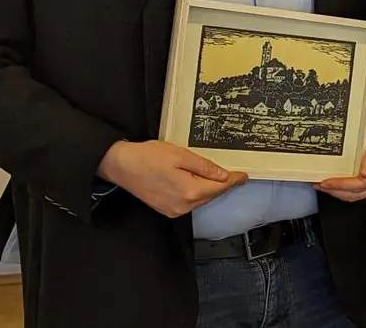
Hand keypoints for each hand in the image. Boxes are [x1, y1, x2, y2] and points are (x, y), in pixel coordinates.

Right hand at [96, 140, 247, 217]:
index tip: (244, 176)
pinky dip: (197, 193)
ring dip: (210, 189)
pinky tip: (200, 184)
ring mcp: (174, 210)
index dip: (233, 180)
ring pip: (201, 200)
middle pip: (211, 195)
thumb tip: (223, 175)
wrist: (121, 165)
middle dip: (224, 185)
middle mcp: (183, 206)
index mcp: (189, 191)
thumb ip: (204, 166)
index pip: (219, 187)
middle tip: (236, 175)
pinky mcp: (166, 210)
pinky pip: (189, 202)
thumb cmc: (148, 156)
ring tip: (220, 177)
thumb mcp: (180, 155)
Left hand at [316, 112, 365, 201]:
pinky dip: (341, 190)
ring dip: (336, 192)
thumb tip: (365, 174)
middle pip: (356, 193)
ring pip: (353, 195)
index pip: (361, 184)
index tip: (328, 181)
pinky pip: (354, 192)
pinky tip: (331, 185)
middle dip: (336, 191)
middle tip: (320, 184)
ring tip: (322, 186)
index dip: (343, 185)